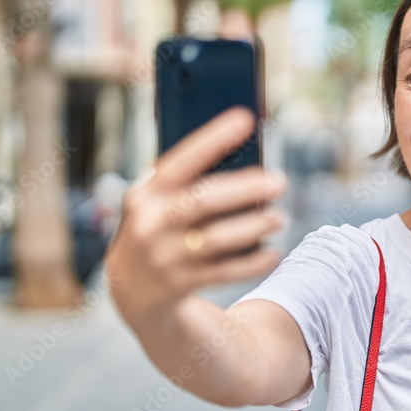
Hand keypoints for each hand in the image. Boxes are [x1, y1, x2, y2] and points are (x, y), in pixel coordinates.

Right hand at [105, 107, 284, 325]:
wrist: (130, 292)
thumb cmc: (160, 230)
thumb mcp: (160, 203)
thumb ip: (190, 184)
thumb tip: (247, 166)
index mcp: (146, 194)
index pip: (181, 161)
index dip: (212, 139)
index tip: (245, 119)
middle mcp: (149, 223)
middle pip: (204, 200)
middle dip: (246, 189)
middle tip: (279, 181)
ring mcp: (161, 257)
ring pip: (216, 239)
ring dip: (254, 227)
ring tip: (279, 218)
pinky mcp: (176, 286)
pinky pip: (222, 272)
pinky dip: (252, 263)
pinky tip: (273, 253)